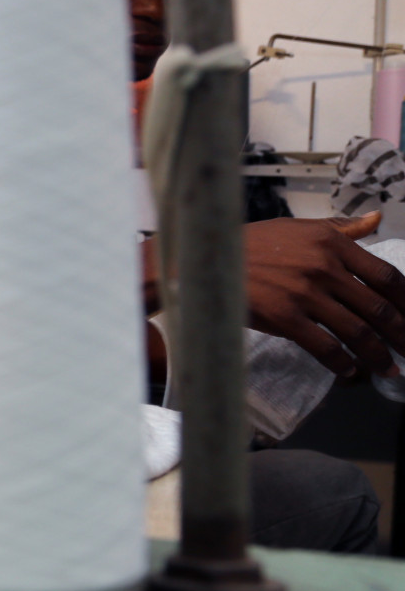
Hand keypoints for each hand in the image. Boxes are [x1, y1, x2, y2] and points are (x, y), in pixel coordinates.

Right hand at [235, 212, 404, 377]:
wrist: (205, 259)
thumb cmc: (250, 244)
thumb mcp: (297, 227)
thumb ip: (341, 227)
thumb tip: (377, 219)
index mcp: (332, 243)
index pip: (386, 276)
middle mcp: (324, 267)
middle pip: (378, 308)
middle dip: (401, 335)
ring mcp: (305, 294)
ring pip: (357, 332)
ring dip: (378, 356)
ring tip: (388, 369)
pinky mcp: (285, 317)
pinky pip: (325, 347)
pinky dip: (342, 363)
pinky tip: (348, 371)